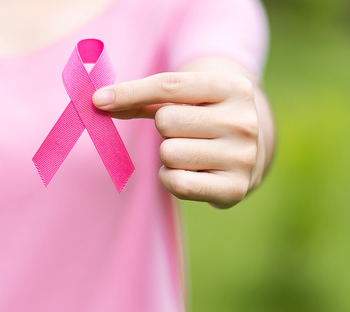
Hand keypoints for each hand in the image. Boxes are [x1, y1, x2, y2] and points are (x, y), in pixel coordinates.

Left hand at [92, 72, 261, 208]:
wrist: (252, 152)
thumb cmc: (204, 118)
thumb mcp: (184, 99)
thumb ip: (142, 98)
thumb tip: (99, 102)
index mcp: (234, 87)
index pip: (169, 85)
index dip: (129, 92)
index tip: (98, 100)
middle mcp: (244, 121)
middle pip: (166, 122)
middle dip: (164, 129)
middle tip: (185, 133)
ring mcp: (243, 157)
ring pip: (169, 153)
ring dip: (168, 156)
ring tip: (191, 153)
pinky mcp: (235, 189)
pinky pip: (176, 183)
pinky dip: (171, 179)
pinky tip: (190, 173)